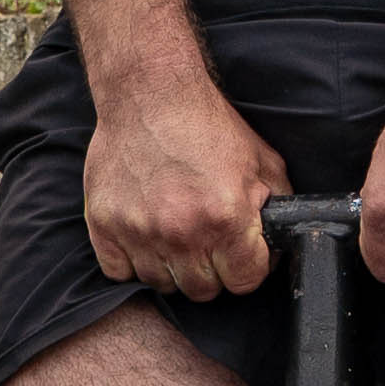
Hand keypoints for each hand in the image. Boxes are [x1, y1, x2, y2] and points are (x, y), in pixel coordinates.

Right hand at [84, 69, 288, 300]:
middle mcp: (181, 231)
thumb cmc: (206, 124)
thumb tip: (280, 242)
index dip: (248, 268)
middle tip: (208, 240)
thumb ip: (276, 207)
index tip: (241, 253)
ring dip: (172, 267)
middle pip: (203, 291)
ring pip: (162, 285)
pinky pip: (120, 272)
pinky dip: (133, 261)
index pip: (245, 282)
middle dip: (212, 270)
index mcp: (225, 217)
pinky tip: (146, 234)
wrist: (150, 94)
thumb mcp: (262, 161)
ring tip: (176, 233)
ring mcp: (138, 231)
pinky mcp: (104, 225)